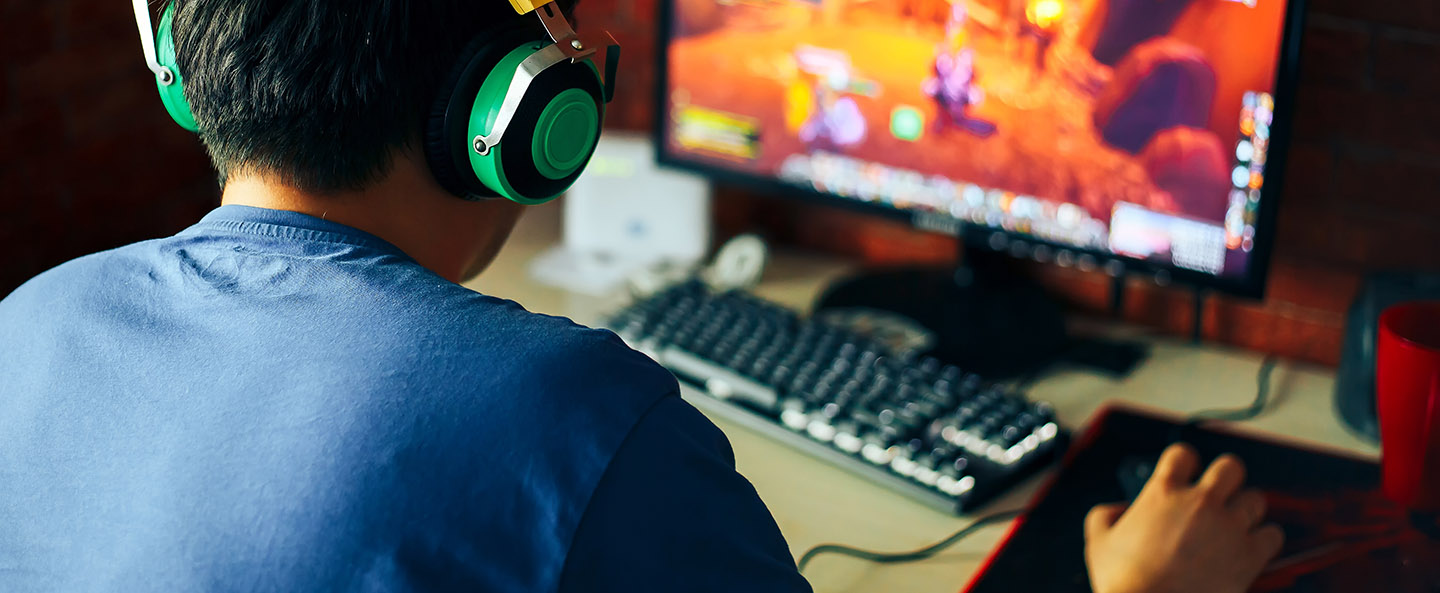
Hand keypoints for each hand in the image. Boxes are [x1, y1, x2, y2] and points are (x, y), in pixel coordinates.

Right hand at [1084, 443, 1284, 592]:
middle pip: (1230, 467)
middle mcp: (1200, 502)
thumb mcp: (1097, 542)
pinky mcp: (1250, 554)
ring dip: (1246, 509)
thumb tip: (1117, 510)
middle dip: (1226, 477)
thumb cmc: (1125, 584)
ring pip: (1256, 499)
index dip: (1184, 462)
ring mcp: (1228, 526)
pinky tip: (1252, 546)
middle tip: (1220, 491)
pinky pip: (1273, 534)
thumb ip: (1105, 516)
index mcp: (1163, 492)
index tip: (1185, 473)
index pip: (1183, 454)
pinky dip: (1265, 538)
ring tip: (1236, 522)